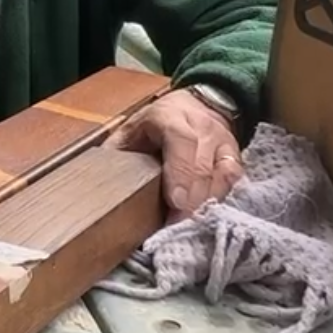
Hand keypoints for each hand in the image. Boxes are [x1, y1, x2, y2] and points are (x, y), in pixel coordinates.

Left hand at [105, 88, 242, 220]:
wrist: (195, 105)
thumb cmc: (154, 124)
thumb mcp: (129, 130)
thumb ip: (117, 152)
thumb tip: (98, 179)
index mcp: (168, 116)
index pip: (180, 140)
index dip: (179, 171)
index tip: (175, 202)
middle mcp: (200, 125)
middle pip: (201, 164)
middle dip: (191, 200)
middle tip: (176, 227)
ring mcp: (222, 140)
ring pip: (222, 174)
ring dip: (206, 203)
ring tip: (188, 226)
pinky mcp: (235, 154)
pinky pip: (234, 179)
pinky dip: (220, 198)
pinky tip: (206, 215)